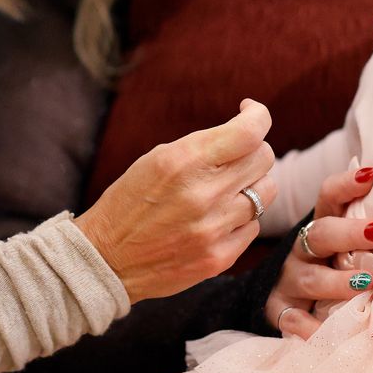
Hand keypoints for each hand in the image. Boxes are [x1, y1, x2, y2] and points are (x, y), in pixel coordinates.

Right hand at [73, 100, 276, 302]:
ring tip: (224, 190)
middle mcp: (204, 194)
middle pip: (264, 159)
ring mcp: (214, 229)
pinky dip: (240, 219)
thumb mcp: (156, 160)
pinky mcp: (219, 258)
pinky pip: (253, 227)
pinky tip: (215, 219)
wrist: (107, 260)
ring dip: (249, 186)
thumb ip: (203, 146)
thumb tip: (246, 134)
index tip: (248, 112)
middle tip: (234, 156)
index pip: (250, 131)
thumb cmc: (129, 203)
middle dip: (252, 150)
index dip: (257, 115)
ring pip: (266, 193)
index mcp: (184, 161)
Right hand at [269, 162, 372, 338]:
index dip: (346, 184)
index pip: (329, 197)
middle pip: (322, 234)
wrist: (288, 301)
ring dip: (337, 280)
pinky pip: (290, 317)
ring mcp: (291, 279)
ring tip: (365, 283)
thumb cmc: (337, 270)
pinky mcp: (280, 309)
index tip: (372, 175)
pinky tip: (320, 333)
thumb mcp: (351, 249)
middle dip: (350, 232)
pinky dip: (305, 326)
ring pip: (311, 277)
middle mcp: (305, 250)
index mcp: (323, 228)